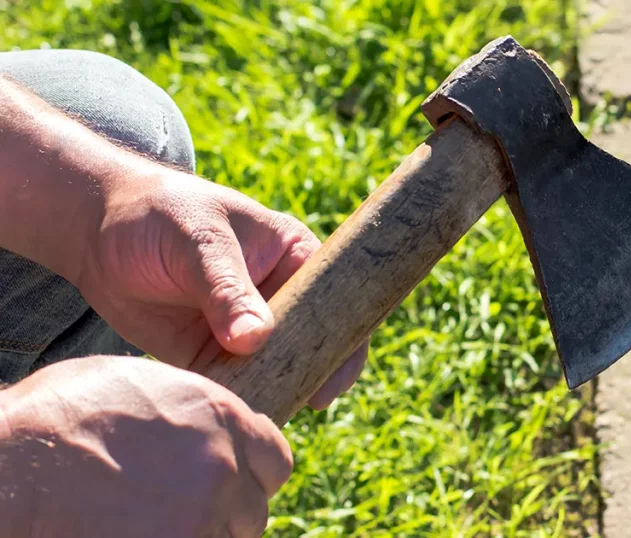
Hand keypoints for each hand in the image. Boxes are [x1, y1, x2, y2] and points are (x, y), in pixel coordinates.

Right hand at [0, 356, 290, 536]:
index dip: (253, 474)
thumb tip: (207, 421)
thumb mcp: (134, 384)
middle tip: (183, 510)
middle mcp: (222, 466)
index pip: (276, 460)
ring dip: (204, 533)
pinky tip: (142, 534)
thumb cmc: (56, 419)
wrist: (10, 468)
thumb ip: (188, 407)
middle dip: (226, 511)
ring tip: (161, 524)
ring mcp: (201, 516)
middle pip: (254, 508)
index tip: (231, 482)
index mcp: (221, 416)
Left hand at [76, 167, 364, 408]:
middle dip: (309, 375)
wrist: (97, 231)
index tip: (331, 379)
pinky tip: (229, 415)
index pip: (339, 302)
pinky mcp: (214, 355)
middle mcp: (281, 298)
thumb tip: (256, 340)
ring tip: (262, 415)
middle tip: (301, 404)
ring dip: (271, 392)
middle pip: (312, 345)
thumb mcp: (199, 242)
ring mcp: (248, 330)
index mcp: (296, 259)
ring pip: (275, 371)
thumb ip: (227, 289)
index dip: (344, 341)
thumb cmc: (161, 215)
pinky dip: (233, 401)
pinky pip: (235, 385)